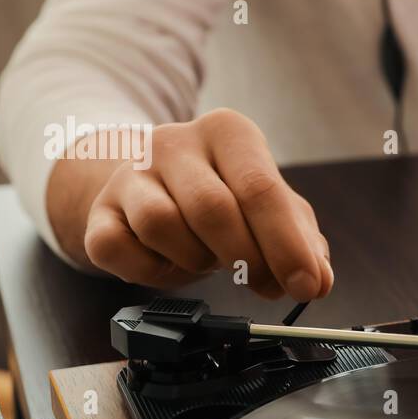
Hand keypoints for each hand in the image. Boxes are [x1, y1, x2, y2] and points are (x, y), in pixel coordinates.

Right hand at [48, 108, 332, 301]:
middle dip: (246, 258)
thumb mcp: (269, 207)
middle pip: (213, 209)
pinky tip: (169, 263)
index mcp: (227, 133)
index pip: (261, 189)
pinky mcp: (99, 212)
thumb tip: (318, 279)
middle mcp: (174, 142)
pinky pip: (119, 250)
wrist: (144, 186)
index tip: (306, 286)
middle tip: (262, 282)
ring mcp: (129, 174)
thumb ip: (302, 241)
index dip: (287, 246)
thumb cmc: (220, 196)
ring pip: (162, 226)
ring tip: (208, 258)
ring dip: (195, 260)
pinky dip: (151, 271)